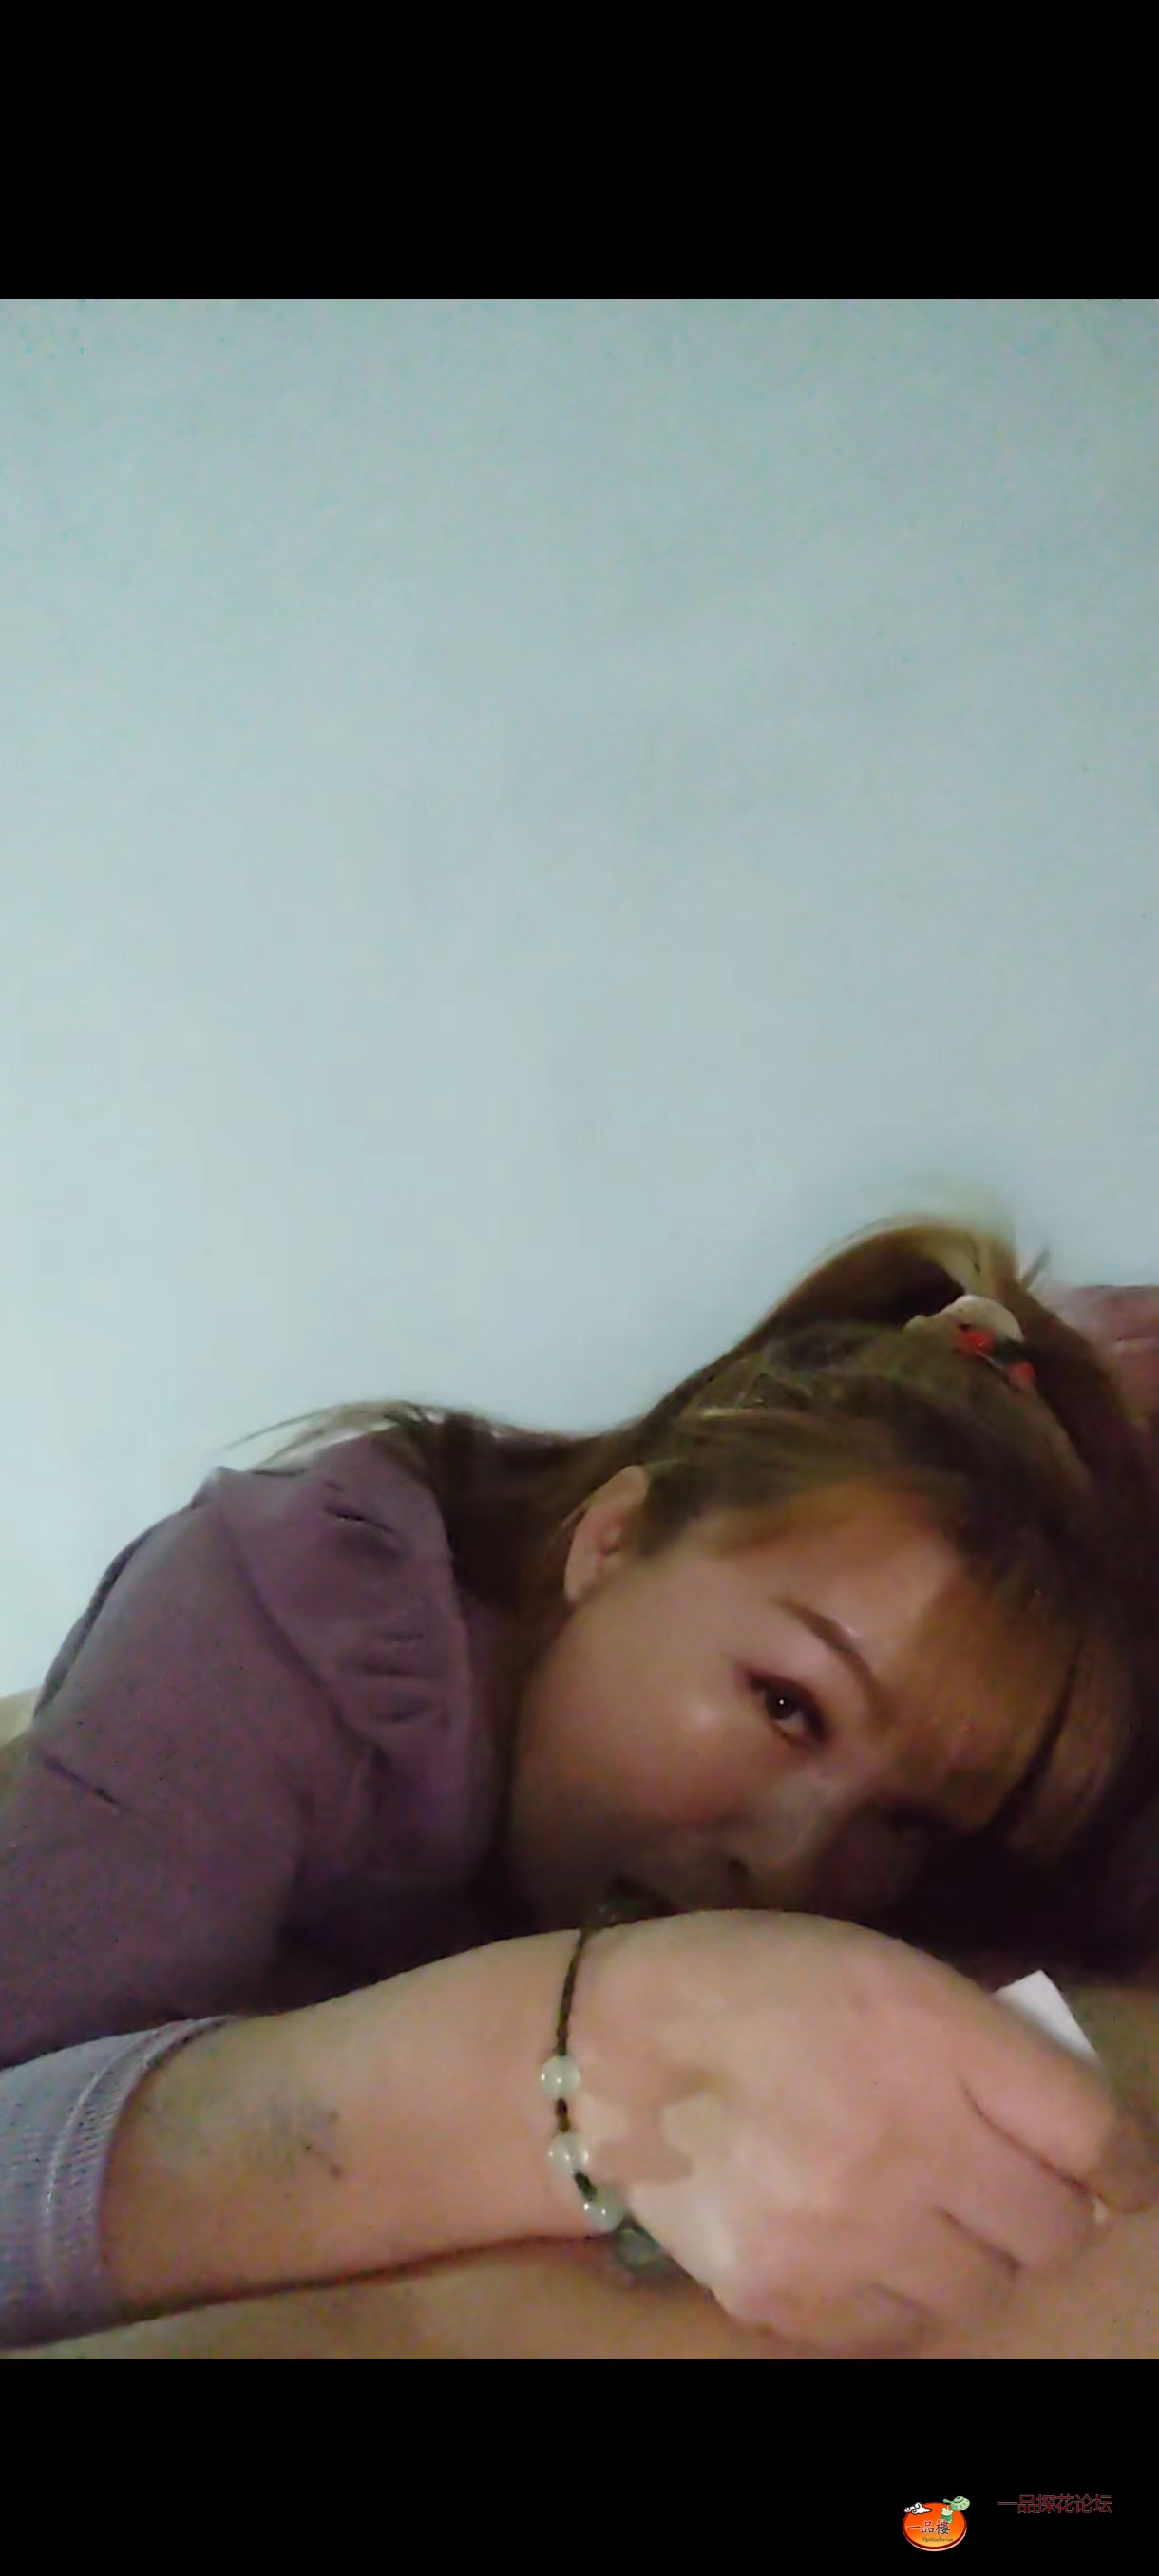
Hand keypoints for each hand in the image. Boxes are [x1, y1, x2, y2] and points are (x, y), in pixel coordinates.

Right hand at [568, 1910, 1158, 2353]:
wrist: (602, 2053)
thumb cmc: (755, 1987)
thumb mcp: (882, 1970)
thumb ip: (979, 2044)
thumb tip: (1074, 2137)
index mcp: (931, 2037)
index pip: (1092, 2136)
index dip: (1126, 2165)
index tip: (1119, 2174)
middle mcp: (902, 2143)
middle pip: (1053, 2229)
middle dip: (1049, 2212)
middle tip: (1010, 2190)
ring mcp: (846, 2234)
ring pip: (982, 2291)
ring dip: (976, 2259)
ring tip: (928, 2215)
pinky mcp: (792, 2300)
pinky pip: (900, 2326)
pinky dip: (900, 2294)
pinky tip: (859, 2240)